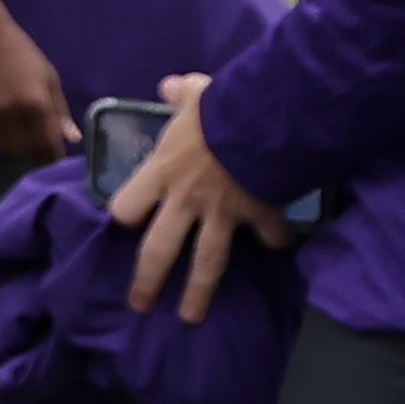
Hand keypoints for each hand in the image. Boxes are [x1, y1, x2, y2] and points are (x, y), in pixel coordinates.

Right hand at [0, 16, 76, 163]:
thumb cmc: (22, 52)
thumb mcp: (49, 77)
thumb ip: (60, 111)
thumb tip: (72, 139)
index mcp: (36, 102)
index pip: (48, 143)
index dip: (54, 156)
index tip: (59, 160)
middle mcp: (12, 112)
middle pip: (27, 149)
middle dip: (38, 157)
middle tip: (44, 157)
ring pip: (7, 147)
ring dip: (19, 151)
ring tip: (27, 147)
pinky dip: (0, 142)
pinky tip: (8, 136)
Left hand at [108, 68, 291, 322]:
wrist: (264, 120)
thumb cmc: (222, 106)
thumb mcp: (196, 94)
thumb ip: (180, 94)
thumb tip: (170, 86)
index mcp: (162, 171)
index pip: (126, 206)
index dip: (125, 214)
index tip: (127, 222)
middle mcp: (185, 201)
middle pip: (158, 249)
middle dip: (147, 280)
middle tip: (138, 304)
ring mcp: (222, 214)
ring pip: (206, 263)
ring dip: (198, 293)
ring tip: (189, 317)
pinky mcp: (259, 216)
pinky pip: (270, 236)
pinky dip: (276, 242)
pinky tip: (279, 248)